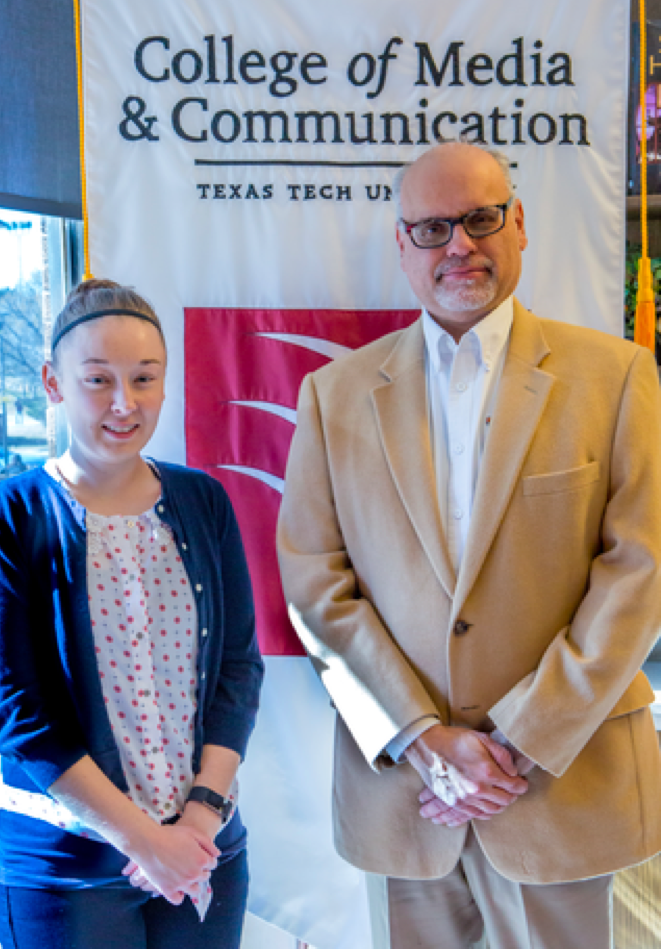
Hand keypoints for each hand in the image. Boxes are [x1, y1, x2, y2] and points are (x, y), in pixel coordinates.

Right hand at [123, 822, 218, 903]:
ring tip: (185, 876)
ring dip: (193, 884)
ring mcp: (181, 884)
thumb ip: (208, 844)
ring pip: (194, 890)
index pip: (212, 864)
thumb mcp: (193, 833)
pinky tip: (176, 887)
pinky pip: (178, 899)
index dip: (206, 858)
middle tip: (191, 863)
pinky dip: (179, 895)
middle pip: (204, 877)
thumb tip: (217, 855)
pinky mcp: (168, 891)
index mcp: (202, 860)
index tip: (199, 855)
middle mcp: (194, 874)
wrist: (148, 842)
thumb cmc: (171, 834)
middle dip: (201, 870)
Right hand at [405, 724, 527, 819]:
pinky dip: (486, 812)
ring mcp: (465, 798)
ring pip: (492, 810)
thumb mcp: (480, 738)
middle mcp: (478, 789)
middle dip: (512, 795)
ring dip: (500, 805)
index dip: (521, 785)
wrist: (427, 747)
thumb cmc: (454, 740)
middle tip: (513, 789)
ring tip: (501, 796)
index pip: (514, 786)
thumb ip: (501, 754)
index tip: (522, 782)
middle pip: (505, 801)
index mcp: (486, 772)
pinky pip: (476, 814)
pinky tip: (487, 805)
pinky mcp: (455, 803)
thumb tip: (513, 770)